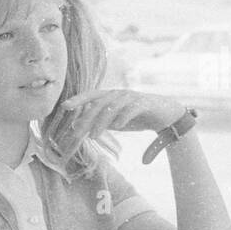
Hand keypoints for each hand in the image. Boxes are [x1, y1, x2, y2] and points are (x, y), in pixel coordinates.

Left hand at [53, 89, 186, 157]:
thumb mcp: (114, 122)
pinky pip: (131, 108)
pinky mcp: (144, 103)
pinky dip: (123, 116)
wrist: (165, 116)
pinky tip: (117, 126)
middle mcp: (119, 94)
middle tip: (77, 133)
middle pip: (99, 104)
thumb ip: (98, 122)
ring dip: (101, 122)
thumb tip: (76, 126)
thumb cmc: (137, 118)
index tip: (64, 106)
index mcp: (111, 96)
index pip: (91, 96)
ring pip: (113, 107)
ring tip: (94, 135)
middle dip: (87, 118)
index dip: (78, 99)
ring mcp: (132, 97)